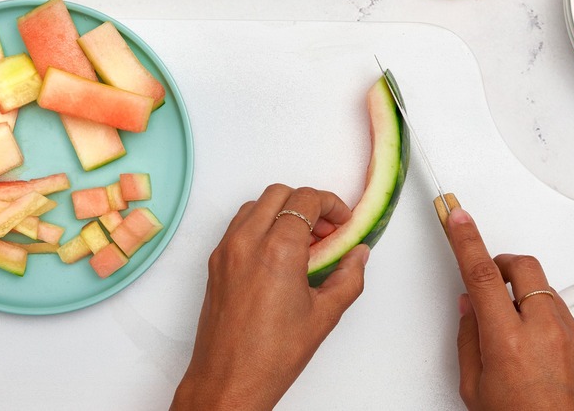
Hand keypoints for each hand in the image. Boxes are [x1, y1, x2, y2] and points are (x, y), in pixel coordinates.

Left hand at [171, 184, 369, 409]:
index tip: (342, 221)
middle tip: (326, 230)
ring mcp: (226, 250)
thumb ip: (348, 277)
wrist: (228, 380)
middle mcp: (247, 242)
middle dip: (307, 203)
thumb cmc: (271, 356)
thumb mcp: (324, 316)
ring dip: (281, 211)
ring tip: (303, 242)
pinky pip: (238, 226)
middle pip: (279, 193)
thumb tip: (358, 255)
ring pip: (255, 205)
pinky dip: (260, 225)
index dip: (331, 204)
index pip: (306, 200)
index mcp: (277, 250)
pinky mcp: (215, 262)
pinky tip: (277, 254)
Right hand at [447, 207, 573, 409]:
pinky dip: (540, 316)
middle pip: (523, 268)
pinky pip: (560, 313)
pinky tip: (531, 346)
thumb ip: (469, 339)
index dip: (467, 241)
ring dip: (522, 295)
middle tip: (488, 276)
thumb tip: (470, 308)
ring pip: (543, 290)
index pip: (482, 275)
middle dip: (502, 263)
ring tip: (509, 328)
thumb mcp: (475, 388)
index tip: (457, 218)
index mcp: (508, 341)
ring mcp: (571, 337)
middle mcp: (544, 332)